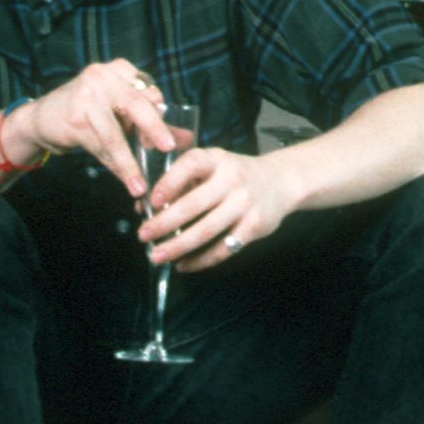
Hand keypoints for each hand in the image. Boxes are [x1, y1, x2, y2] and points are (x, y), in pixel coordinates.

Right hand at [19, 59, 170, 196]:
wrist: (42, 118)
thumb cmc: (89, 113)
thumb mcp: (121, 112)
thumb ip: (152, 122)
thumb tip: (187, 138)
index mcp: (119, 70)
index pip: (149, 92)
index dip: (159, 118)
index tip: (167, 142)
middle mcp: (102, 77)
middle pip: (136, 105)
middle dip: (154, 129)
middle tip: (168, 149)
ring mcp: (85, 96)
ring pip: (115, 135)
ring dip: (129, 164)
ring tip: (140, 186)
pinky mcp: (74, 118)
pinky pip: (99, 147)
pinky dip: (112, 166)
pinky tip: (123, 179)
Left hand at [134, 148, 295, 272]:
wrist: (280, 181)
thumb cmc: (233, 174)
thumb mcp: (211, 165)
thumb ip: (180, 181)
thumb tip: (144, 207)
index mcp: (215, 159)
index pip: (190, 165)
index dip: (169, 182)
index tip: (150, 201)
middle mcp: (232, 179)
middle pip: (193, 204)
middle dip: (164, 223)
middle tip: (143, 235)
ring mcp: (245, 203)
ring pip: (206, 230)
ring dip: (178, 246)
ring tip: (157, 256)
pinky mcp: (255, 226)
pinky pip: (224, 248)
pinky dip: (201, 260)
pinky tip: (184, 264)